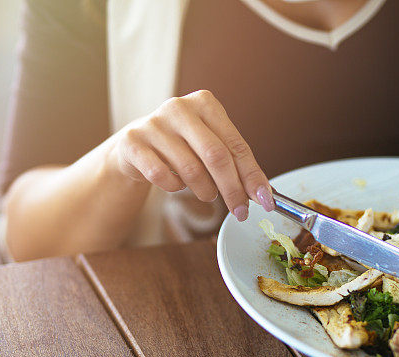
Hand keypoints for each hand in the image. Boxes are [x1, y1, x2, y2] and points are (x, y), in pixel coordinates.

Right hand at [111, 89, 273, 220]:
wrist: (136, 145)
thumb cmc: (182, 146)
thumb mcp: (210, 146)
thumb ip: (236, 164)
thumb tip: (264, 192)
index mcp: (205, 103)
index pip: (236, 145)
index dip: (252, 176)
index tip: (265, 200)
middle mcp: (179, 108)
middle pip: (216, 156)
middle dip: (232, 189)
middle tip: (241, 211)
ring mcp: (153, 124)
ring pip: (191, 170)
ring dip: (205, 191)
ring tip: (207, 194)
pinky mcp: (132, 143)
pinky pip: (163, 177)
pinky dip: (175, 188)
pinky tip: (176, 183)